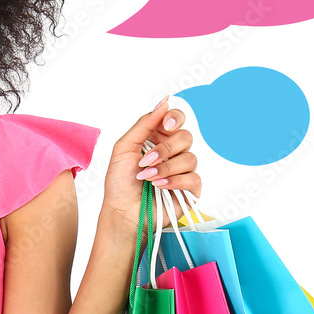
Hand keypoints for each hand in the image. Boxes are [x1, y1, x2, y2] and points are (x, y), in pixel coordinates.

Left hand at [102, 97, 201, 235]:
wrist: (122, 211)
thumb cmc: (119, 183)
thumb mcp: (124, 148)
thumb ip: (144, 124)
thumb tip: (164, 102)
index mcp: (158, 139)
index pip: (176, 119)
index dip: (174, 118)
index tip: (165, 126)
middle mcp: (172, 152)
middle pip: (186, 136)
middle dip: (165, 149)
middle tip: (146, 161)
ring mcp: (183, 170)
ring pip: (190, 158)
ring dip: (166, 168)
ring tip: (148, 178)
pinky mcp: (190, 189)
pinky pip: (194, 178)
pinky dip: (175, 181)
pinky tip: (160, 187)